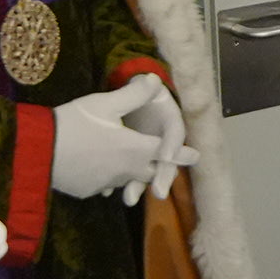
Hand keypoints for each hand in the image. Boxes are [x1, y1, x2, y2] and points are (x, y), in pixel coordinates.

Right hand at [52, 75, 201, 204]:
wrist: (38, 152)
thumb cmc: (73, 124)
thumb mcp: (103, 104)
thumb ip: (132, 95)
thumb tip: (155, 80)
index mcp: (133, 149)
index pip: (165, 151)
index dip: (181, 152)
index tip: (196, 155)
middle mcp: (125, 170)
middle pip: (149, 170)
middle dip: (159, 166)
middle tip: (165, 161)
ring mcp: (106, 183)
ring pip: (127, 179)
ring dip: (133, 173)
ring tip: (133, 167)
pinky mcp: (88, 190)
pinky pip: (105, 185)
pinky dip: (108, 178)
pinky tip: (101, 170)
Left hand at [127, 76, 194, 202]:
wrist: (135, 102)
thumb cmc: (142, 97)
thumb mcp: (140, 91)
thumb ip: (143, 91)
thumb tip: (153, 79)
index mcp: (169, 125)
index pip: (173, 138)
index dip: (172, 147)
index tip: (166, 156)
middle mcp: (162, 143)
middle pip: (163, 162)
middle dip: (159, 177)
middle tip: (157, 193)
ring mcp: (147, 153)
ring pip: (145, 172)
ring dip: (138, 185)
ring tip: (129, 199)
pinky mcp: (131, 159)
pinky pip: (126, 174)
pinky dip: (116, 182)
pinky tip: (106, 192)